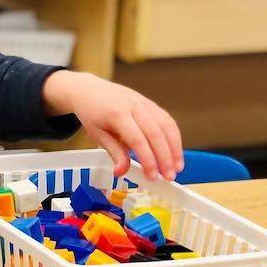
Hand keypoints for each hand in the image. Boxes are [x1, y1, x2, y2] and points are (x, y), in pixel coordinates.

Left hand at [42, 70, 182, 179]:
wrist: (89, 90)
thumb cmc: (92, 113)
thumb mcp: (97, 134)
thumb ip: (113, 152)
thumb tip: (121, 172)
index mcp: (117, 114)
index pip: (137, 139)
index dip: (148, 159)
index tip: (153, 176)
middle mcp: (134, 106)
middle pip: (156, 133)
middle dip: (165, 157)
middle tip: (169, 176)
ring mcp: (144, 102)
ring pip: (166, 125)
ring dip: (175, 148)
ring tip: (177, 167)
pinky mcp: (151, 103)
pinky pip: (167, 120)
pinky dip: (174, 137)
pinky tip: (175, 152)